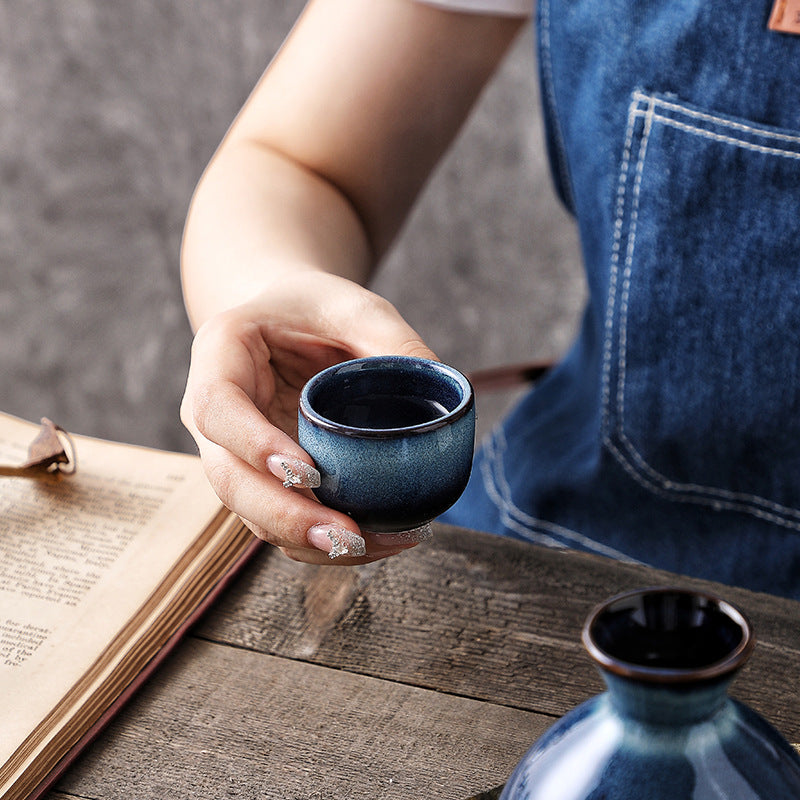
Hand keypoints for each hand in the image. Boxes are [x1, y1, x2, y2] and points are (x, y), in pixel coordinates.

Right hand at [181, 271, 437, 564]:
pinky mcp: (263, 480)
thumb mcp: (356, 305)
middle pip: (229, 479)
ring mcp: (234, 453)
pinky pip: (282, 521)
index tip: (309, 472)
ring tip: (380, 545)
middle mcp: (215, 414)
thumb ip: (394, 342)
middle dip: (286, 516)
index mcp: (221, 354)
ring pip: (253, 513)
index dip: (254, 447)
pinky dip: (323, 541)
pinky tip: (378, 542)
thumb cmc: (317, 308)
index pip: (217, 409)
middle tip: (349, 536)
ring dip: (309, 541)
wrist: (291, 322)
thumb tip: (450, 402)